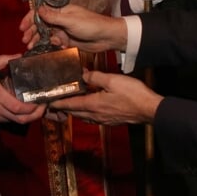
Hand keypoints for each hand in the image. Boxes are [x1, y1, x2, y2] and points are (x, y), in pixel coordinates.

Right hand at [0, 55, 44, 124]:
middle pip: (22, 120)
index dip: (34, 108)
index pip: (21, 109)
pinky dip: (13, 116)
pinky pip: (5, 121)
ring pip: (14, 121)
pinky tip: (15, 107)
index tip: (42, 102)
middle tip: (43, 107)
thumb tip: (18, 55)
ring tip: (32, 106)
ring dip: (25, 116)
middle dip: (36, 115)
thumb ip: (2, 60)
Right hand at [23, 4, 127, 52]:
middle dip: (32, 32)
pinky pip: (54, 43)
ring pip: (46, 35)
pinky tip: (51, 49)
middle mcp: (60, 20)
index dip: (30, 19)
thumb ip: (53, 17)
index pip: (41, 12)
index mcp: (61, 11)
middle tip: (25, 41)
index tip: (22, 28)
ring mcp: (63, 30)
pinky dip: (50, 46)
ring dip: (38, 40)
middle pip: (41, 25)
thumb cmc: (91, 25)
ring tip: (31, 48)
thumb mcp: (70, 20)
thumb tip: (38, 9)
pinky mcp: (67, 41)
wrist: (106, 38)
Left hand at [48, 69, 162, 124]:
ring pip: (83, 116)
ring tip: (69, 104)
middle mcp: (96, 115)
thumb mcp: (112, 80)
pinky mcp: (111, 121)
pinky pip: (92, 118)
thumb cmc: (132, 94)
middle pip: (74, 112)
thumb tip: (83, 74)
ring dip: (74, 111)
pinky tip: (89, 108)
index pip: (70, 104)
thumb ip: (95, 76)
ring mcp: (104, 120)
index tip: (48, 102)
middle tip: (55, 103)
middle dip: (64, 108)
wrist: (149, 110)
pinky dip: (86, 113)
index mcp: (93, 104)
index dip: (58, 103)